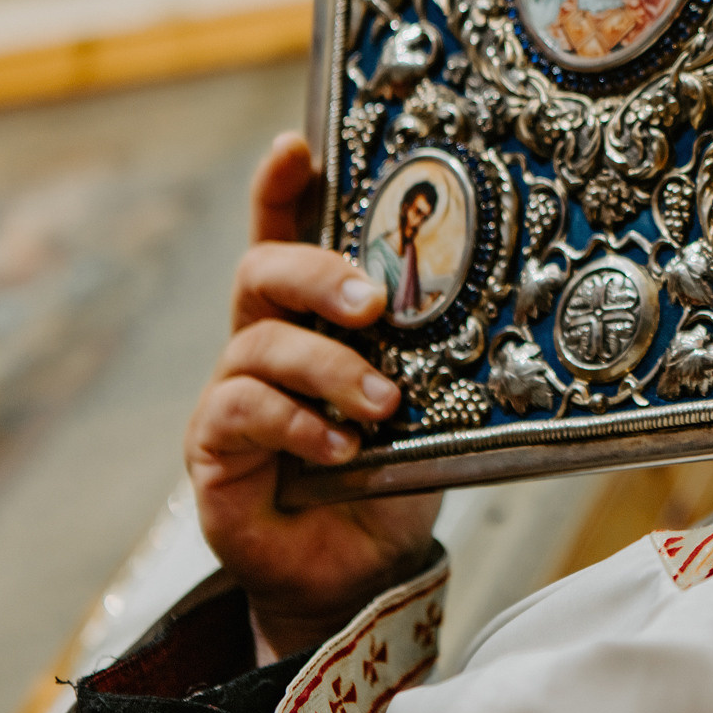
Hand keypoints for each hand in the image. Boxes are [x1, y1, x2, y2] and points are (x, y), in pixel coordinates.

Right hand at [184, 133, 440, 661]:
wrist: (363, 567)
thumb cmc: (396, 468)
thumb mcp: (428, 395)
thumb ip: (432, 347)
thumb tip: (498, 290)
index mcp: (312, 317)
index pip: (284, 234)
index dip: (281, 187)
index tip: (297, 145)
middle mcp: (263, 343)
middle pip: (261, 272)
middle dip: (316, 272)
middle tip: (372, 302)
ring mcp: (231, 394)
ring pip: (258, 345)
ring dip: (328, 369)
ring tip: (382, 404)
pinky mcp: (213, 451)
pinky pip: (242, 413)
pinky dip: (299, 423)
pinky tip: (341, 446)